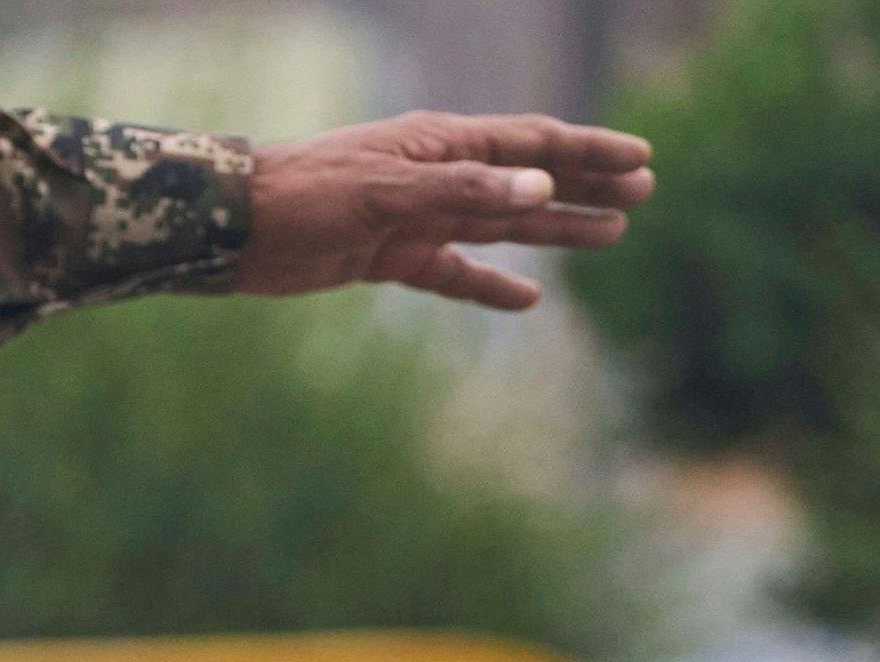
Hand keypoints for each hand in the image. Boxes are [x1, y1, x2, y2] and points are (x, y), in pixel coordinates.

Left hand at [236, 113, 653, 310]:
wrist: (235, 228)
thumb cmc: (306, 194)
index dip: (587, 150)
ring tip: (612, 234)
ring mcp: (417, 217)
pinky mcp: (390, 258)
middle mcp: (436, 176)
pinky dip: (490, 286)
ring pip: (503, 226)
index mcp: (441, 145)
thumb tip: (538, 190)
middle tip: (644, 192)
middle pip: (529, 182)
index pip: (531, 144)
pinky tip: (529, 299)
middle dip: (586, 186)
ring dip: (556, 231)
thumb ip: (462, 192)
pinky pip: (455, 273)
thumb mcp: (386, 193)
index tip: (640, 157)